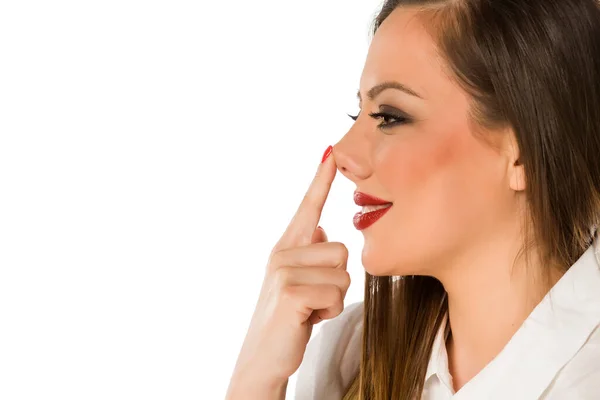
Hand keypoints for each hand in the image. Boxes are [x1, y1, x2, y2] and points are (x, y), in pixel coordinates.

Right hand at [227, 148, 350, 393]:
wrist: (263, 357)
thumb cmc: (288, 319)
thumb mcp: (298, 281)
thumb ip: (309, 253)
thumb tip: (325, 229)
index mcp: (285, 247)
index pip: (308, 207)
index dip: (320, 179)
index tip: (332, 151)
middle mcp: (282, 253)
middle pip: (342, 250)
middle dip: (336, 281)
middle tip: (312, 299)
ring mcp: (283, 270)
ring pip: (343, 273)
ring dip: (333, 299)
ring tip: (310, 309)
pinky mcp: (292, 291)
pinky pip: (337, 293)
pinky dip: (328, 312)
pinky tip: (307, 320)